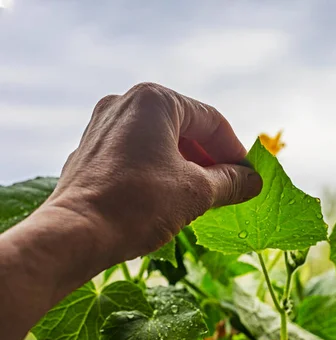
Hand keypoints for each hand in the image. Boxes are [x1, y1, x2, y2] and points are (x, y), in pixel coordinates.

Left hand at [46, 82, 261, 276]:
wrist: (75, 235)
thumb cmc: (138, 205)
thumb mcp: (197, 192)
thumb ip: (231, 182)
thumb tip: (254, 181)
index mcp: (154, 101)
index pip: (212, 121)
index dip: (235, 151)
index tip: (248, 178)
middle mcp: (126, 104)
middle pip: (185, 128)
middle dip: (211, 159)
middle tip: (229, 187)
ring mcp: (103, 125)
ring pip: (161, 141)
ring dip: (187, 165)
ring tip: (203, 194)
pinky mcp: (91, 150)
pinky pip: (138, 153)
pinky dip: (160, 169)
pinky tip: (170, 196)